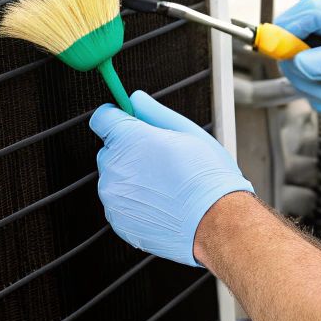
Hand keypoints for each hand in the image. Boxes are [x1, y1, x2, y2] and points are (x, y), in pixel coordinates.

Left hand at [89, 89, 253, 266]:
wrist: (217, 222)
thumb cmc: (207, 177)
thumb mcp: (187, 132)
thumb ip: (154, 112)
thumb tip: (136, 99)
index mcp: (129, 139)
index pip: (103, 118)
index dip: (118, 118)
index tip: (129, 123)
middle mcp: (114, 167)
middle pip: (110, 150)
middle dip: (129, 151)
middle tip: (162, 160)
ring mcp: (113, 197)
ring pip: (115, 179)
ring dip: (132, 179)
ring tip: (166, 187)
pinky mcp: (118, 221)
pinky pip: (120, 205)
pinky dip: (135, 204)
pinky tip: (162, 205)